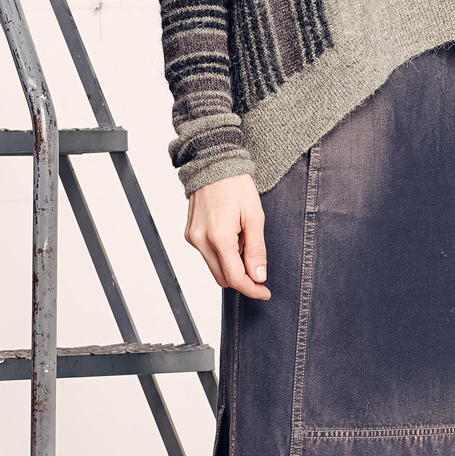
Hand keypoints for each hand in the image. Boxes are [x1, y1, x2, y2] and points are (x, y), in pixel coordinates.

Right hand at [185, 173, 270, 298]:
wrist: (213, 164)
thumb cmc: (236, 186)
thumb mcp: (255, 217)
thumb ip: (256, 250)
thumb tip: (258, 276)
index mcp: (219, 237)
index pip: (235, 278)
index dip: (252, 289)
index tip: (264, 292)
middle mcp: (201, 241)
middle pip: (223, 278)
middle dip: (243, 279)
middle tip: (259, 269)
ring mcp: (193, 238)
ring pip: (215, 268)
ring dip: (232, 265)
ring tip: (244, 241)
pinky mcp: (190, 234)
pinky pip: (208, 255)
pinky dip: (222, 255)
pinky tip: (232, 236)